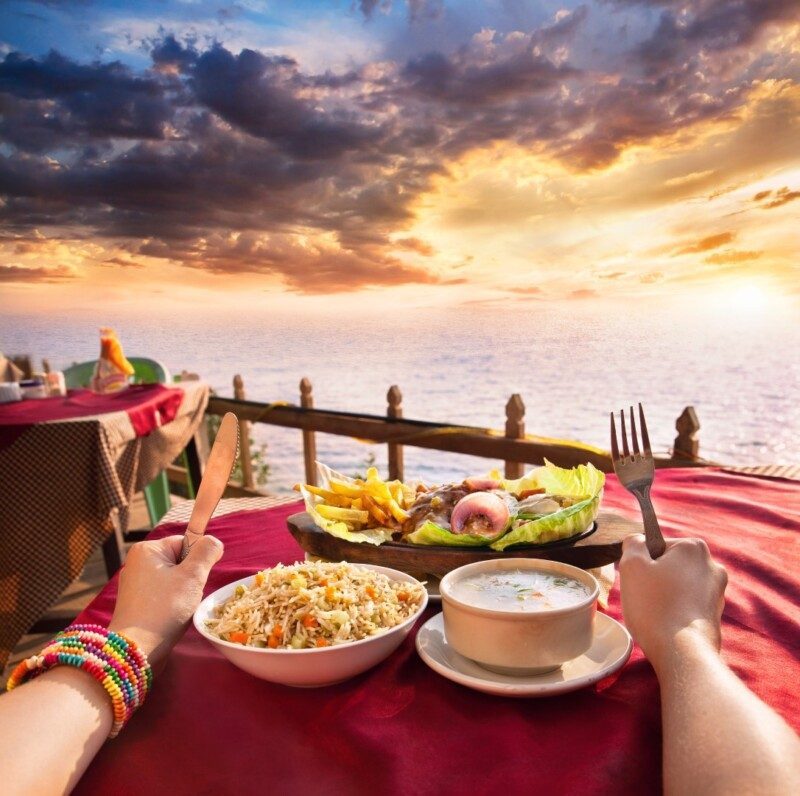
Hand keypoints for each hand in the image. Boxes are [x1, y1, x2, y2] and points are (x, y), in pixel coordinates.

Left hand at [108, 535, 222, 667]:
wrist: (136, 649)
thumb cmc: (165, 608)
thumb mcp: (192, 576)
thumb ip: (207, 552)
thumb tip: (214, 542)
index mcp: (147, 549)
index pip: (186, 543)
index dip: (197, 561)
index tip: (195, 580)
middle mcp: (136, 562)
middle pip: (180, 562)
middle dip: (190, 579)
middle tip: (188, 597)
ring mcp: (133, 584)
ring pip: (173, 580)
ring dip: (183, 593)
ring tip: (179, 609)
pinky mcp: (134, 603)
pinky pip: (162, 595)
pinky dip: (171, 604)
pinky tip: (170, 617)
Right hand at [619, 535, 726, 672]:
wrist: (682, 651)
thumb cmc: (654, 605)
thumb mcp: (632, 565)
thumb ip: (633, 543)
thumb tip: (639, 542)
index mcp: (693, 547)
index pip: (656, 546)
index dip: (643, 563)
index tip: (640, 581)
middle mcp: (712, 565)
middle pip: (669, 565)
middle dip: (655, 579)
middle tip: (644, 597)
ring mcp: (718, 592)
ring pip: (678, 585)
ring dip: (665, 595)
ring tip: (656, 613)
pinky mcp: (716, 615)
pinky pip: (687, 604)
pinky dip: (676, 611)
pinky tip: (667, 624)